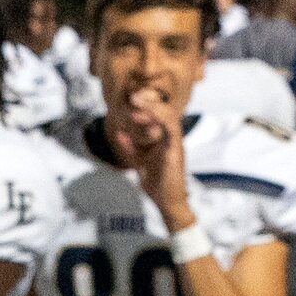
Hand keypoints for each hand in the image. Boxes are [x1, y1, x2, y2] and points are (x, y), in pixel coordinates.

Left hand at [109, 87, 190, 224]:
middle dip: (150, 99)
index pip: (160, 113)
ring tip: (136, 100)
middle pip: (166, 109)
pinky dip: (158, 119)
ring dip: (152, 106)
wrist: (167, 201)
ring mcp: (175, 142)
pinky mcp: (176, 150)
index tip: (131, 97)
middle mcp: (172, 137)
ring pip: (169, 115)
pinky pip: (171, 129)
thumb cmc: (156, 181)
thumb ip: (130, 146)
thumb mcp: (138, 160)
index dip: (147, 103)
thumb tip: (119, 132)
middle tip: (133, 94)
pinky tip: (142, 116)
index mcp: (164, 137)